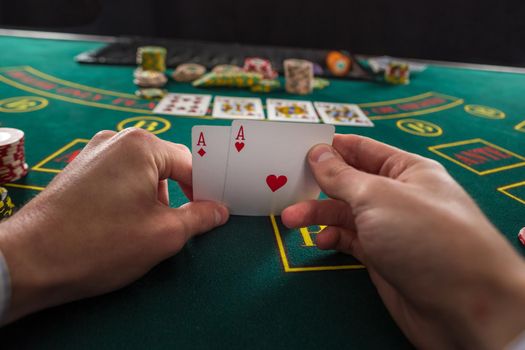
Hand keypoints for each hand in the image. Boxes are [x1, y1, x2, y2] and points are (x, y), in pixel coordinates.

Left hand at [0, 128, 228, 323]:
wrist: (30, 262)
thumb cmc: (103, 243)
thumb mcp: (164, 234)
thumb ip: (200, 218)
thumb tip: (220, 210)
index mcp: (142, 145)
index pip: (191, 163)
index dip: (206, 190)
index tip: (213, 213)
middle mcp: (117, 139)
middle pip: (166, 165)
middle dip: (179, 195)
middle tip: (182, 225)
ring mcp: (93, 152)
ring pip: (142, 173)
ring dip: (153, 198)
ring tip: (144, 230)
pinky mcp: (78, 169)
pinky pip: (119, 177)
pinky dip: (130, 197)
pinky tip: (120, 223)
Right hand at [282, 134, 524, 348]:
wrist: (463, 305)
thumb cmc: (423, 236)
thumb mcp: (378, 197)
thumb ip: (342, 176)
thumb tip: (318, 152)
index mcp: (406, 170)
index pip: (362, 149)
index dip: (331, 147)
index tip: (297, 148)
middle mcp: (398, 196)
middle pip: (349, 182)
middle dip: (318, 184)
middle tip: (286, 187)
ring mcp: (390, 228)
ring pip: (345, 214)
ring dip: (318, 214)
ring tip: (289, 220)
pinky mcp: (382, 257)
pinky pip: (351, 240)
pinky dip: (333, 238)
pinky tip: (320, 241)